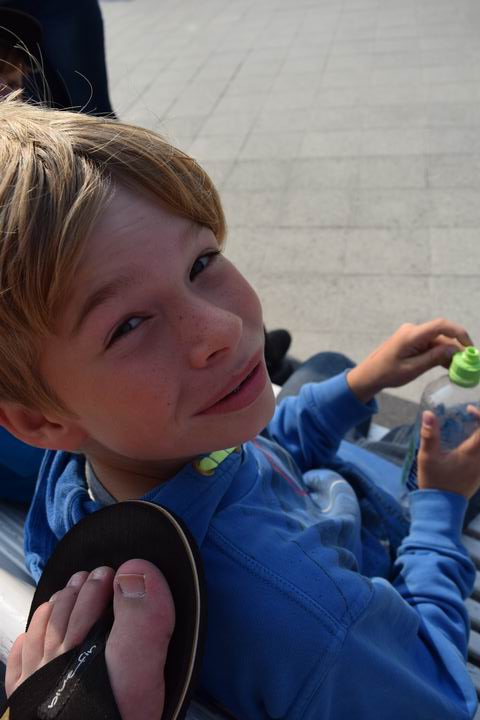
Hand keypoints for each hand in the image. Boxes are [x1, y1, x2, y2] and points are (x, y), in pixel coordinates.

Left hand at [347, 319, 472, 402]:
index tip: (469, 348)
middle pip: (442, 335)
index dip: (459, 333)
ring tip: (457, 369)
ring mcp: (412, 334)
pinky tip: (446, 366)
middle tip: (466, 365)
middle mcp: (413, 330)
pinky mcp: (412, 341)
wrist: (369, 374)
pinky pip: (430, 344)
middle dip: (456, 349)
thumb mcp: (413, 369)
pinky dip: (439, 354)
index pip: (441, 325)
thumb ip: (434, 358)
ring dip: (448, 353)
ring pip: (438, 341)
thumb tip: (455, 350)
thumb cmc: (387, 373)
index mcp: (411, 335)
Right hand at [418, 408, 479, 498]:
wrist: (441, 507)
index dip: (479, 416)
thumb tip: (428, 413)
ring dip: (479, 435)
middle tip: (470, 416)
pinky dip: (478, 445)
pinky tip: (466, 444)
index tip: (468, 410)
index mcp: (471, 454)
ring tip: (467, 427)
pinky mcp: (479, 474)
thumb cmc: (434, 481)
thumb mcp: (427, 457)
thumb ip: (429, 435)